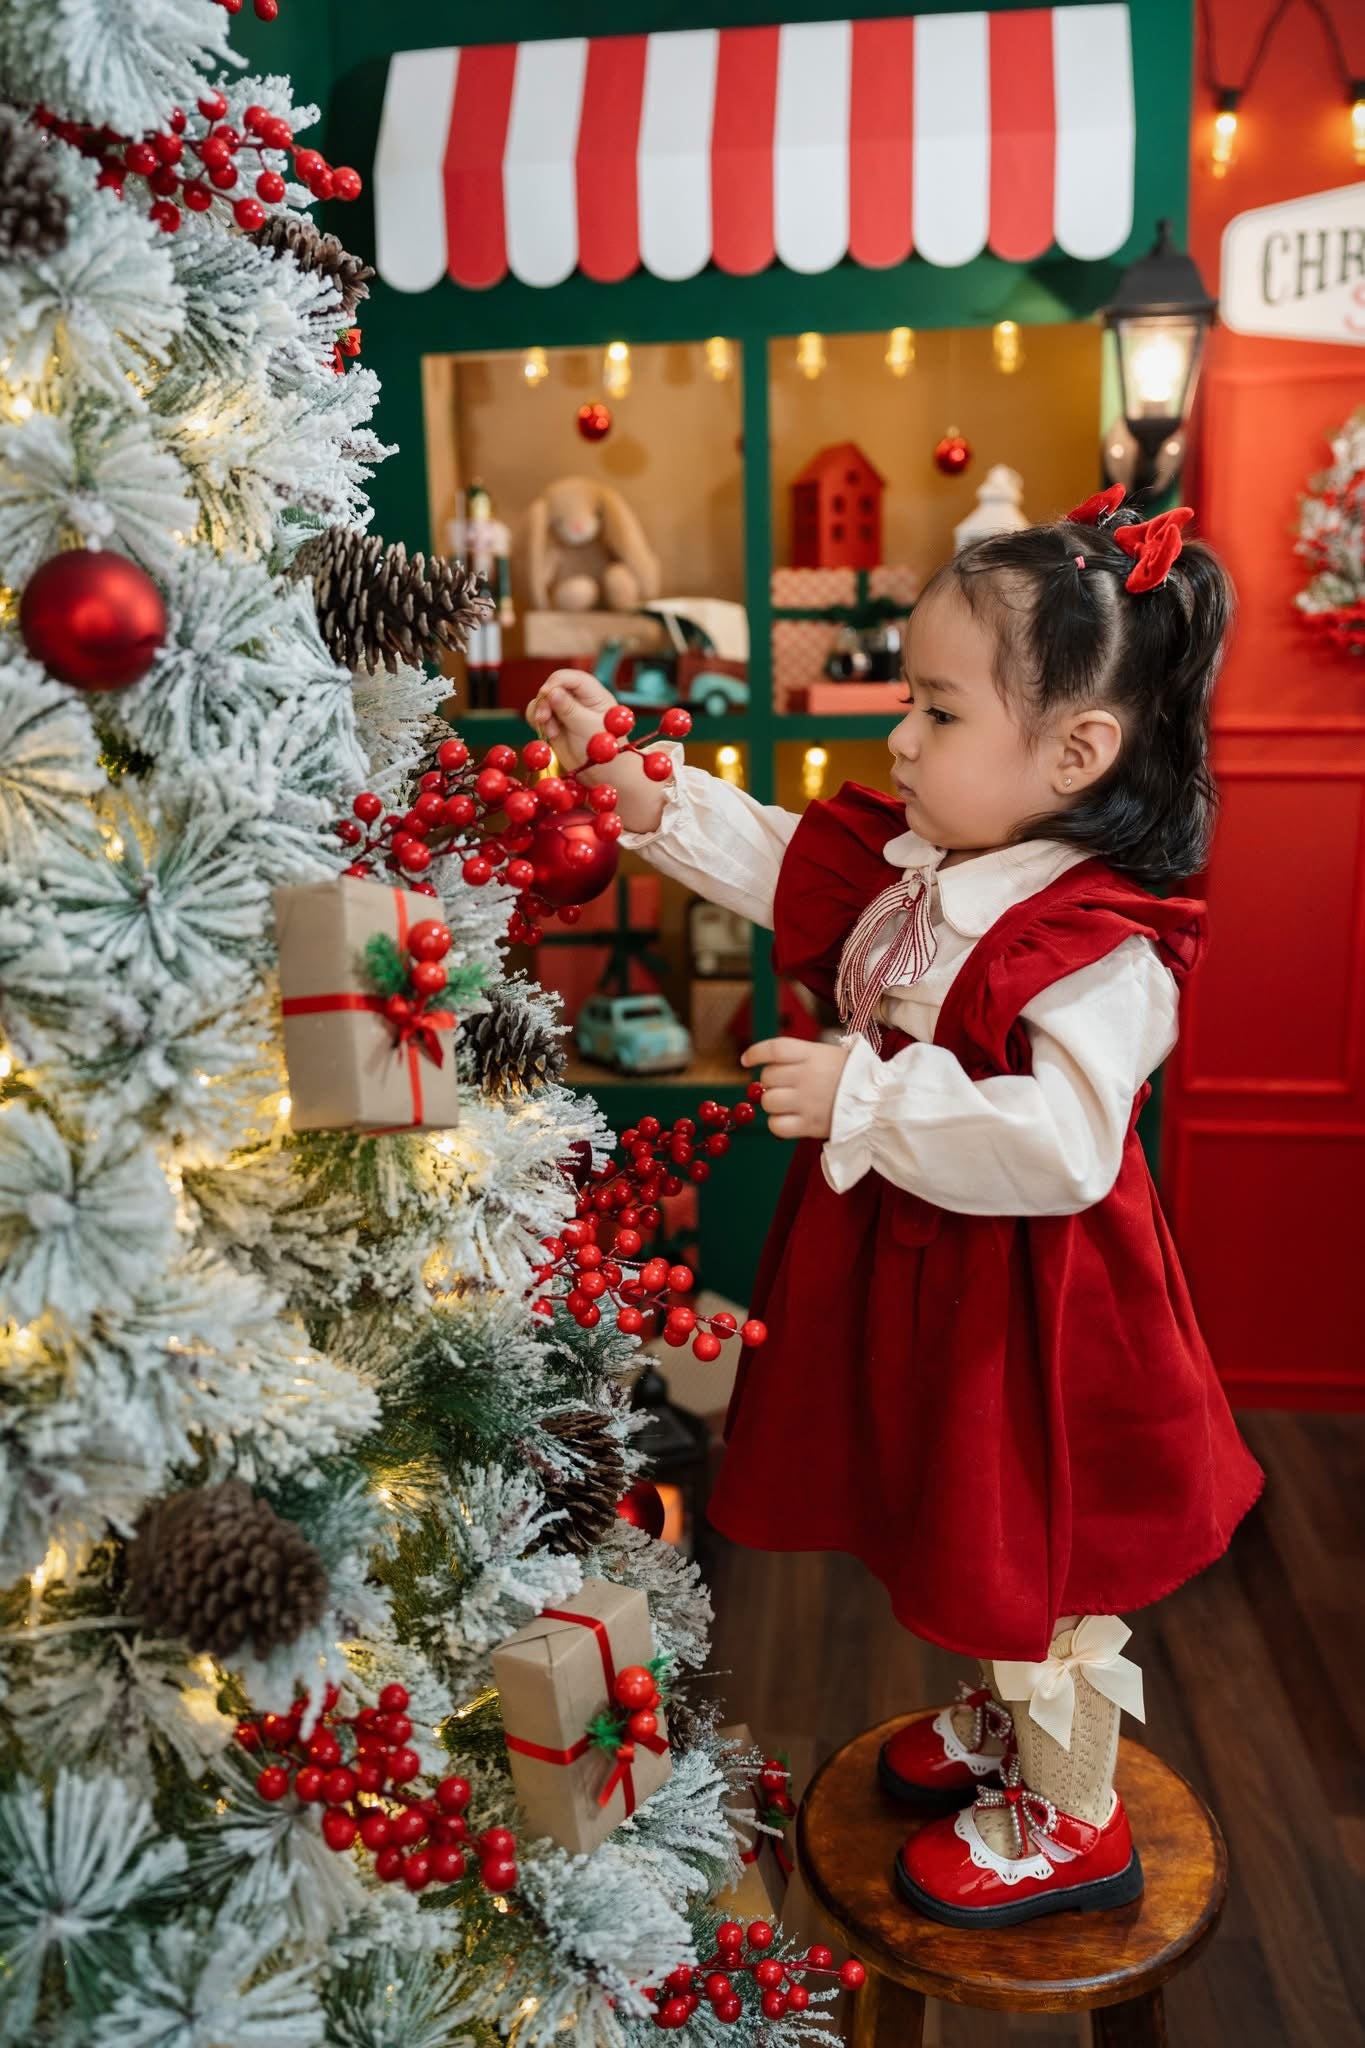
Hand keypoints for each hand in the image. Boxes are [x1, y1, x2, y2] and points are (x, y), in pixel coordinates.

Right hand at [526, 668, 668, 835]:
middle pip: (553, 687)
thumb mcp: (587, 727)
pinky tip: (549, 735)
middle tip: (542, 718)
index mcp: (594, 694)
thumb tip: (551, 692)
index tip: (545, 694)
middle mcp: (579, 700)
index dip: (555, 682)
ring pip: (543, 701)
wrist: (605, 776)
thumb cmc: (605, 750)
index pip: (571, 677)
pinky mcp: (557, 725)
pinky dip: (538, 722)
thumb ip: (569, 709)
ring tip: (551, 732)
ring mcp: (566, 712)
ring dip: (541, 713)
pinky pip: (539, 716)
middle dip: (545, 701)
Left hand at [740, 1036, 851, 1141]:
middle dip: (770, 1083)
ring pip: (768, 1102)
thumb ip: (802, 1057)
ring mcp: (807, 1100)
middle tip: (783, 1087)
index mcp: (813, 1054)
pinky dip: (777, 1124)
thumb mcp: (831, 1055)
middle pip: (767, 1077)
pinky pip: (777, 1125)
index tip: (746, 1060)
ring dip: (773, 1104)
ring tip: (788, 1105)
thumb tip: (769, 1065)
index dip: (756, 1053)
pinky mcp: (810, 1124)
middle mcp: (807, 1075)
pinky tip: (788, 1121)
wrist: (880, 1102)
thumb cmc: (855, 1077)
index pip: (774, 1049)